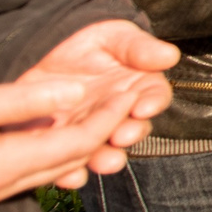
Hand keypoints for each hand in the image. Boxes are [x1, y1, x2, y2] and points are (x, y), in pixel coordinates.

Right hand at [0, 76, 141, 211]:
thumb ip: (17, 102)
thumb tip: (75, 95)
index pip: (75, 145)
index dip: (109, 118)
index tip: (135, 91)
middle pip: (64, 164)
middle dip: (102, 134)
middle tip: (129, 105)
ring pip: (40, 173)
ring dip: (73, 148)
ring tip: (98, 118)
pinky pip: (14, 177)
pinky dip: (39, 157)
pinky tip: (41, 139)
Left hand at [19, 20, 178, 157]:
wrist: (40, 53)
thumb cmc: (85, 43)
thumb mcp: (112, 36)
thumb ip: (138, 46)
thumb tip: (170, 56)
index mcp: (138, 89)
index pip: (153, 98)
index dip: (152, 104)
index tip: (141, 108)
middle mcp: (118, 115)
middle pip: (132, 129)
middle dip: (129, 135)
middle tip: (120, 136)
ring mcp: (91, 132)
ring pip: (104, 151)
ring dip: (104, 159)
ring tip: (99, 162)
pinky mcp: (63, 145)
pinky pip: (69, 165)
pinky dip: (69, 173)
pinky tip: (66, 175)